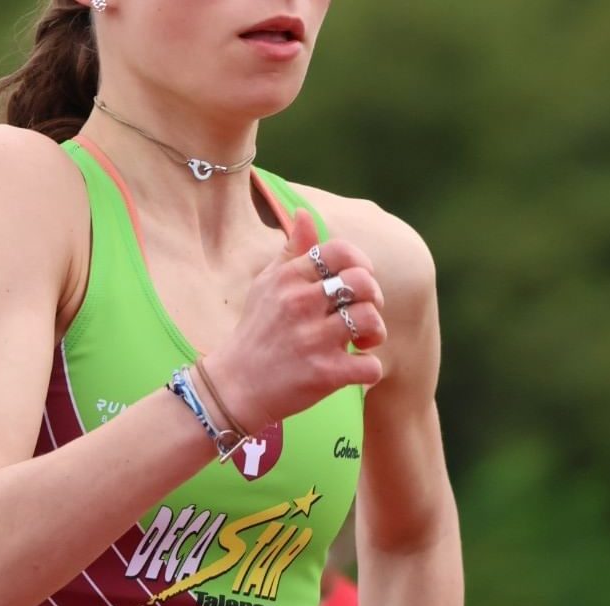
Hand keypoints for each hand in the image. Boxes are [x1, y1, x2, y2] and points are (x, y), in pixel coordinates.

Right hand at [203, 209, 385, 432]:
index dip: (360, 263)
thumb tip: (305, 213)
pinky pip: (370, 365)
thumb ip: (291, 250)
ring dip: (375, 332)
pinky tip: (354, 369)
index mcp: (288, 278)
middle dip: (373, 297)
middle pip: (362, 283)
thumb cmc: (256, 331)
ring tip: (361, 341)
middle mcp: (300, 304)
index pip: (341, 251)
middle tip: (363, 312)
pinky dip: (369, 370)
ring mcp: (312, 340)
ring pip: (371, 320)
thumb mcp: (266, 285)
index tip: (356, 282)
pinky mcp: (324, 374)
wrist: (234, 387)